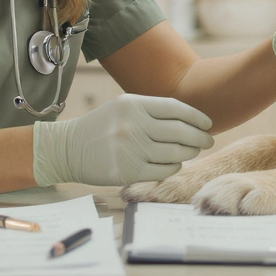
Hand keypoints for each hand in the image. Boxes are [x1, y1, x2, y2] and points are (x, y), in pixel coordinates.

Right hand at [32, 94, 214, 186]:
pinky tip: (175, 163)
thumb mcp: (124, 107)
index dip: (197, 117)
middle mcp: (133, 125)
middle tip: (208, 140)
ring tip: (193, 151)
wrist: (68, 148)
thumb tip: (192, 121)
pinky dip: (174, 167)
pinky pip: (164, 170)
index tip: (207, 123)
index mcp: (134, 104)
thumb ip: (153, 111)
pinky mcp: (129, 172)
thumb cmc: (101, 126)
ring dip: (190, 152)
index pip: (176, 108)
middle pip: (180, 132)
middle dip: (200, 137)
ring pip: (175, 152)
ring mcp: (131, 149)